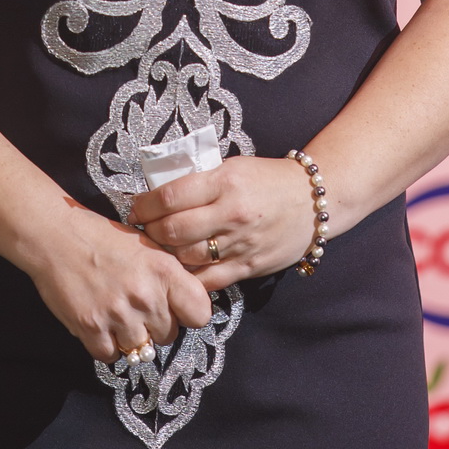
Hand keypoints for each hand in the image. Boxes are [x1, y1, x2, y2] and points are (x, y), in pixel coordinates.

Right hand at [25, 200, 212, 362]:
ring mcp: (118, 315)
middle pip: (168, 335)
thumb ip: (167, 275)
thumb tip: (183, 303)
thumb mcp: (145, 245)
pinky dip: (105, 344)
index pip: (200, 314)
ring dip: (129, 336)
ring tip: (116, 313)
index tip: (178, 310)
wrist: (55, 235)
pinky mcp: (91, 329)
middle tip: (136, 306)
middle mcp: (145, 295)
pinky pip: (110, 355)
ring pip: (141, 349)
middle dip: (155, 325)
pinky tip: (99, 322)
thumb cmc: (100, 236)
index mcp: (164, 270)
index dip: (189, 314)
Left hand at [130, 156, 315, 290]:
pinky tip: (180, 270)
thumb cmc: (268, 179)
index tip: (135, 209)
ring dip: (166, 255)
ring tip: (159, 249)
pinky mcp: (248, 267)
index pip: (170, 197)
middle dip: (150, 232)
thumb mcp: (232, 167)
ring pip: (187, 257)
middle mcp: (231, 213)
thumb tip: (159, 195)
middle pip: (173, 230)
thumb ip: (200, 181)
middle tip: (143, 230)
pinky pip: (208, 280)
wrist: (312, 202)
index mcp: (224, 182)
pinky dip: (189, 277)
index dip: (144, 206)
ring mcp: (240, 243)